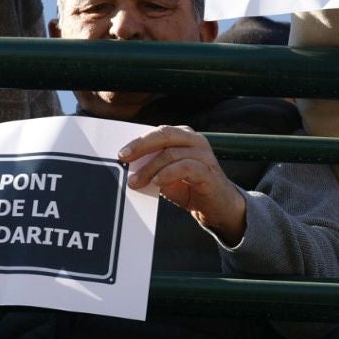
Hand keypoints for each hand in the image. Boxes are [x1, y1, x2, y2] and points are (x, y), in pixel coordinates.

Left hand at [120, 126, 247, 244]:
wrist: (217, 206)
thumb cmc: (190, 188)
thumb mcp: (166, 175)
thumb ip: (152, 167)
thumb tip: (128, 167)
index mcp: (185, 138)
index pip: (159, 132)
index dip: (139, 140)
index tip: (120, 154)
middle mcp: (196, 142)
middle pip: (165, 134)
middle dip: (141, 146)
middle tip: (124, 159)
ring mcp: (205, 155)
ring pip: (172, 153)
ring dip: (150, 168)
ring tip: (136, 182)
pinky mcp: (209, 172)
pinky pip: (186, 167)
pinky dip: (168, 174)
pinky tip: (157, 183)